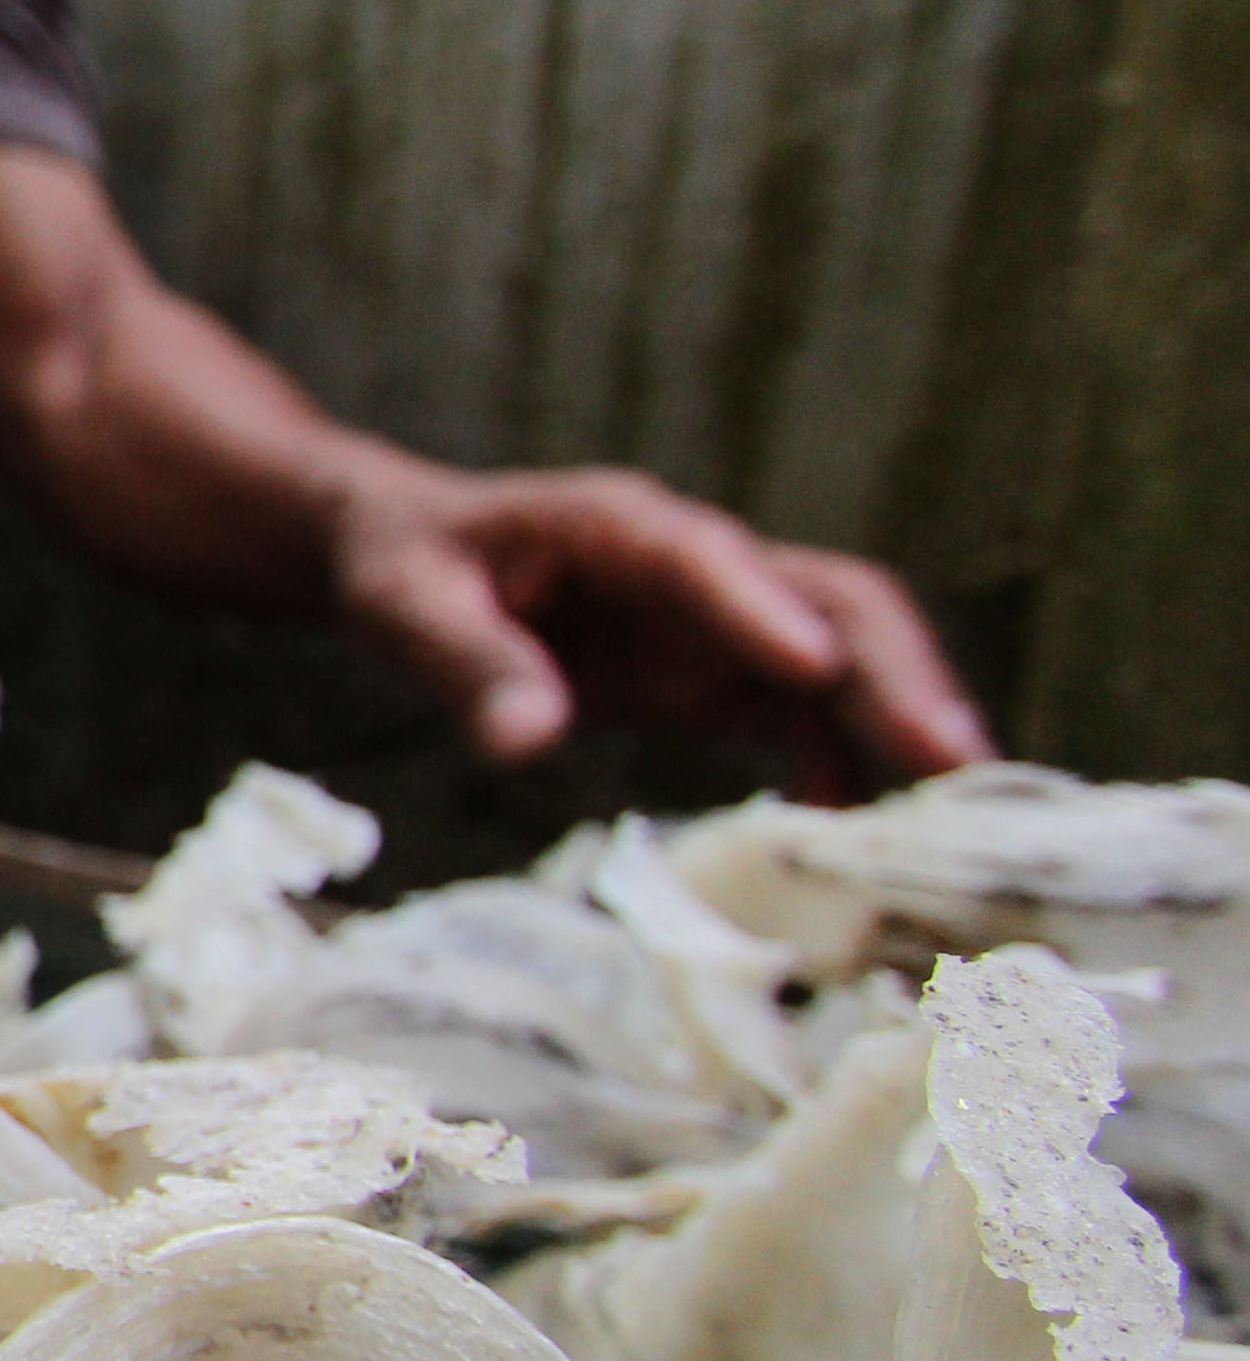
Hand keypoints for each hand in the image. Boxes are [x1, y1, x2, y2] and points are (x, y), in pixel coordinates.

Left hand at [330, 462, 992, 796]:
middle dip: (895, 671)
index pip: (707, 559)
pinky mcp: (723, 674)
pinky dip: (842, 766)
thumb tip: (525, 740)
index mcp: (618, 526)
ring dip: (902, 721)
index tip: (813, 669)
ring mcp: (723, 620)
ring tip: (955, 807)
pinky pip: (807, 716)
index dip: (762, 611)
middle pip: (827, 600)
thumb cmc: (405, 567)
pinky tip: (854, 834)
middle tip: (955, 759)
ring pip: (845, 658)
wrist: (409, 555)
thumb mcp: (405, 606)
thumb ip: (467, 664)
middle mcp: (697, 566)